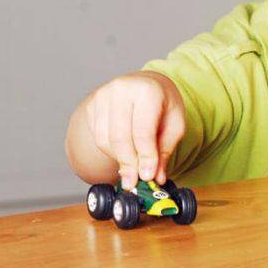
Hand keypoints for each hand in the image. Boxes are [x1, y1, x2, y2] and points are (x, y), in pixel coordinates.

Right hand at [84, 71, 184, 188]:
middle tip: (134, 182)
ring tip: (133, 167)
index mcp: (147, 90)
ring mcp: (103, 96)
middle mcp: (121, 90)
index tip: (147, 177)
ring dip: (119, 159)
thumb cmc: (162, 104)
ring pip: (105, 140)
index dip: (145, 157)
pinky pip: (98, 137)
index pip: (143, 130)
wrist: (144, 85)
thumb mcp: (175, 124)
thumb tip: (156, 177)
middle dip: (129, 164)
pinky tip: (124, 152)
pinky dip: (111, 151)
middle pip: (120, 137)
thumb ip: (165, 151)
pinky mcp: (92, 106)